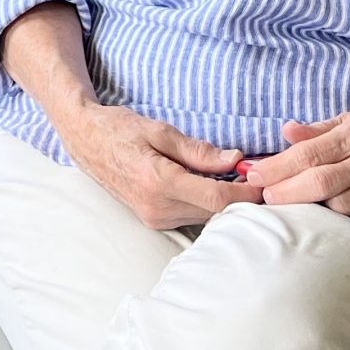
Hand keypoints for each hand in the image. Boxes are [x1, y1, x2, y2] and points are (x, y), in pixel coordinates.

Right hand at [57, 103, 261, 229]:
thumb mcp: (160, 131)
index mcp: (160, 182)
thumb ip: (198, 150)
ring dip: (222, 201)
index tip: (265, 183)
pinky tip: (210, 186)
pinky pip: (190, 216)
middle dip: (238, 196)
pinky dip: (205, 203)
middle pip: (214, 212)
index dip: (246, 194)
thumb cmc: (120, 129)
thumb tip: (234, 161)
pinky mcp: (152, 220)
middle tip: (256, 176)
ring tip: (235, 178)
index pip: (217, 199)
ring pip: (203, 216)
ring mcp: (154, 218)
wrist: (85, 141)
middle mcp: (157, 207)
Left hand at [242, 105, 349, 228]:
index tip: (253, 174)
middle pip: (321, 183)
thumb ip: (319, 129)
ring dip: (314, 207)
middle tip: (263, 196)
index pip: (310, 154)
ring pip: (341, 206)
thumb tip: (285, 132)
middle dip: (286, 191)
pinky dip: (345, 219)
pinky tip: (332, 212)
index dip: (278, 167)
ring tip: (298, 203)